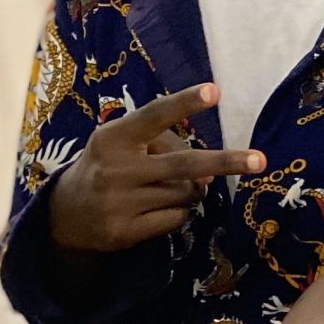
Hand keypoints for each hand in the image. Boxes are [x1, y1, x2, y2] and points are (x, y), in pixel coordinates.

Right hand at [46, 83, 262, 253]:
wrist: (65, 214)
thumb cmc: (108, 166)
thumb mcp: (123, 144)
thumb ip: (163, 145)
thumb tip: (210, 176)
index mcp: (114, 137)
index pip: (155, 115)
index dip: (185, 103)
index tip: (214, 91)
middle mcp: (116, 168)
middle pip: (184, 164)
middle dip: (224, 162)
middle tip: (258, 161)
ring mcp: (119, 203)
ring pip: (184, 194)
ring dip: (192, 191)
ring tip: (170, 187)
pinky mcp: (124, 232)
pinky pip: (176, 220)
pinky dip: (180, 213)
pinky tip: (160, 209)